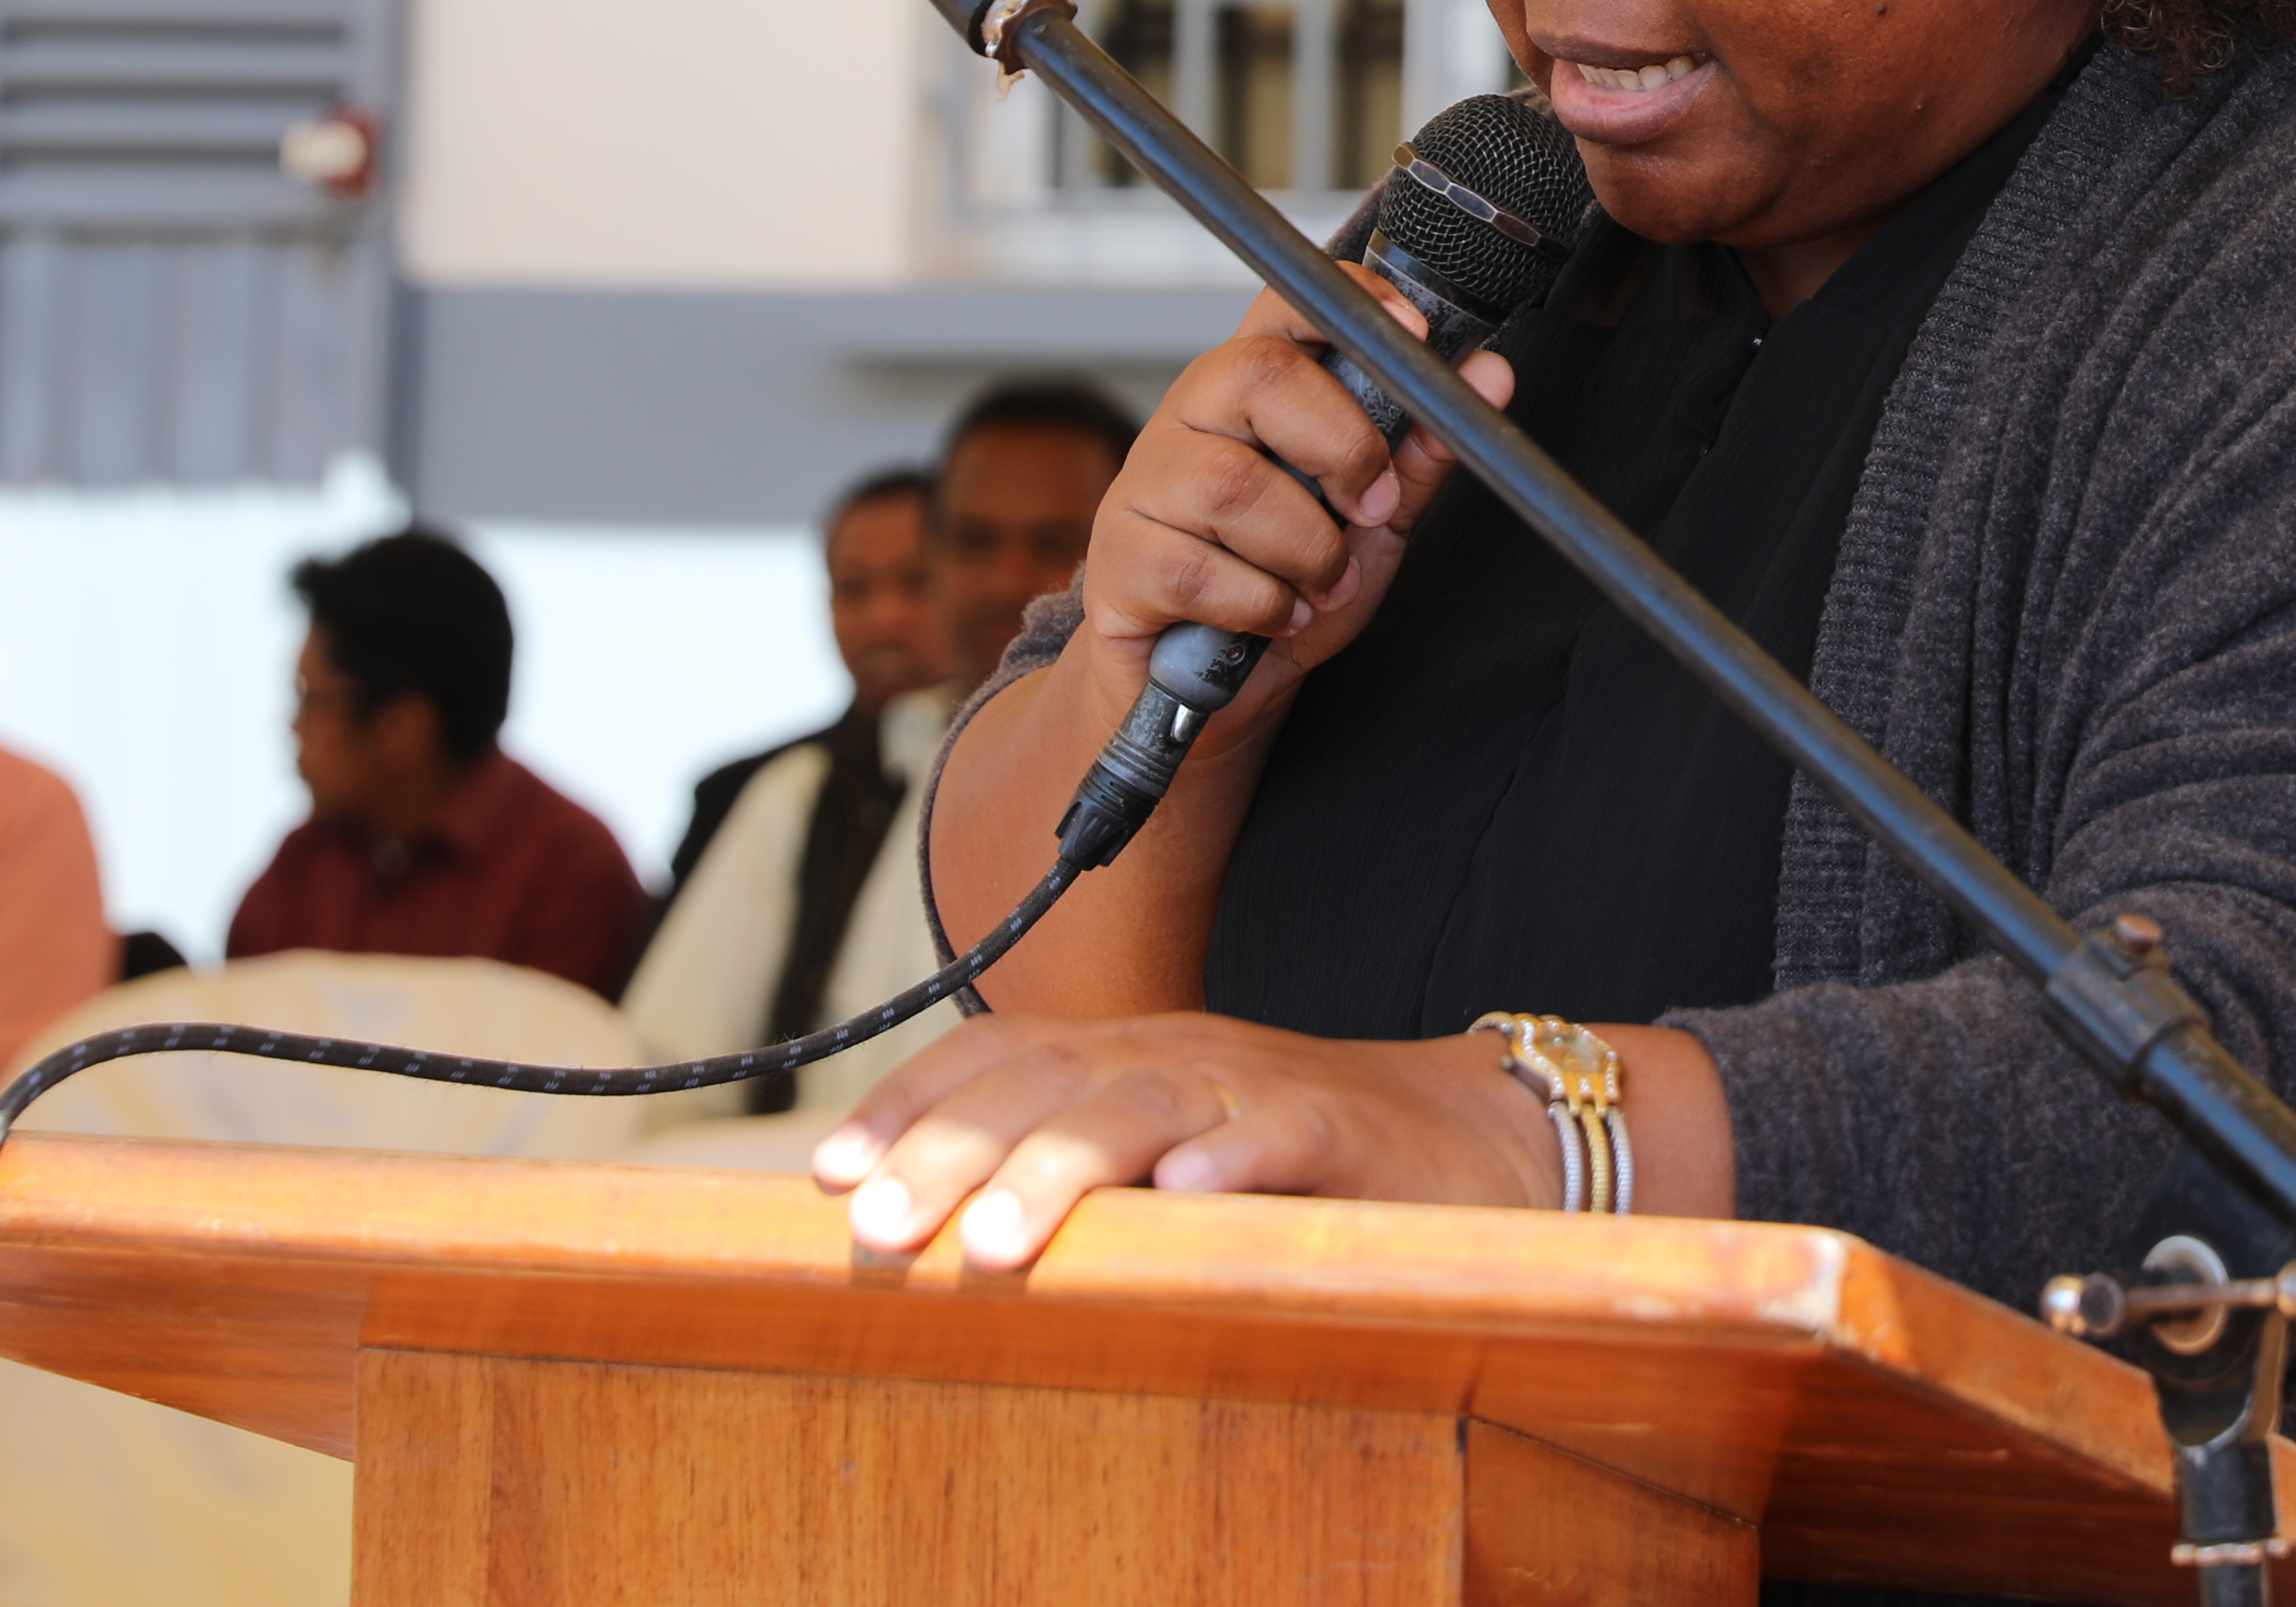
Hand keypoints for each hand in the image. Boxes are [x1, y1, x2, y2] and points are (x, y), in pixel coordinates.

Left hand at [820, 1013, 1561, 1264]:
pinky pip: (1283, 1137)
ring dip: (1061, 1168)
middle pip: (1047, 1082)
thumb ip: (1068, 1171)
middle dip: (950, 1151)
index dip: (908, 1103)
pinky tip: (1187, 1199)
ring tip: (994, 1241)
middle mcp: (1177, 1056)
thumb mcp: (1165, 1150)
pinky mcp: (1344, 1131)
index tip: (825, 1173)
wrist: (1470, 1133)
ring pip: (1146, 1108)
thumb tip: (923, 1231)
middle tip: (875, 1227)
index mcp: (1125, 1056)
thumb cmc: (1292, 1155)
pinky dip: (1232, 1160)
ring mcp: (1259, 1087)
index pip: (996, 1054)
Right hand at [1080, 275, 1512, 764]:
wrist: (1217, 687)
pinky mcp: (1119, 558)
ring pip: (1233, 485)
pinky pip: (1194, 568)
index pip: (1289, 304)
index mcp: (1253, 385)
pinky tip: (1275, 615)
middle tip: (1372, 506)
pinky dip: (1259, 603)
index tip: (1415, 336)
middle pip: (1257, 374)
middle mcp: (1191, 413)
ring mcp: (1146, 482)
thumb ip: (1421, 451)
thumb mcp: (1373, 517)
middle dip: (1341, 446)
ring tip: (1324, 583)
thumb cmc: (1292, 579)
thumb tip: (1490, 376)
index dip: (1352, 304)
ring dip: (1307, 549)